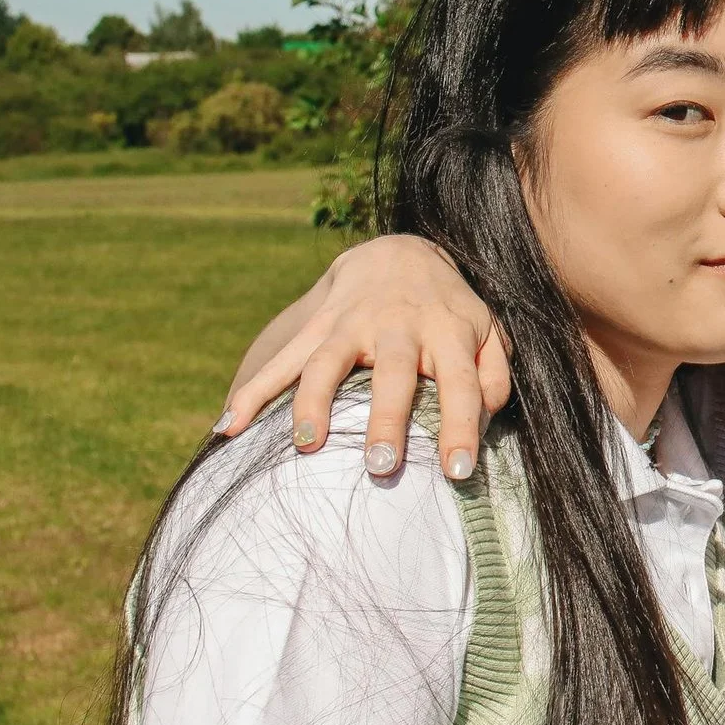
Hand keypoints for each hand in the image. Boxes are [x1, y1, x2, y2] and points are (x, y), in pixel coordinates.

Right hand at [221, 235, 508, 479]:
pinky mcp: (317, 326)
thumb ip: (496, 375)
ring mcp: (351, 324)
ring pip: (326, 362)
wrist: (400, 253)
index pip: (460, 383)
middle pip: (391, 373)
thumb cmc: (449, 310)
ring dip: (312, 403)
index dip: (460, 426)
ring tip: (306, 445)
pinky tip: (228, 426)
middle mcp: (398, 326)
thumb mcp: (487, 333)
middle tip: (381, 466)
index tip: (457, 472)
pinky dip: (252, 391)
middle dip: (385, 419)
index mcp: (447, 332)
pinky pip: (281, 360)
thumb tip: (488, 417)